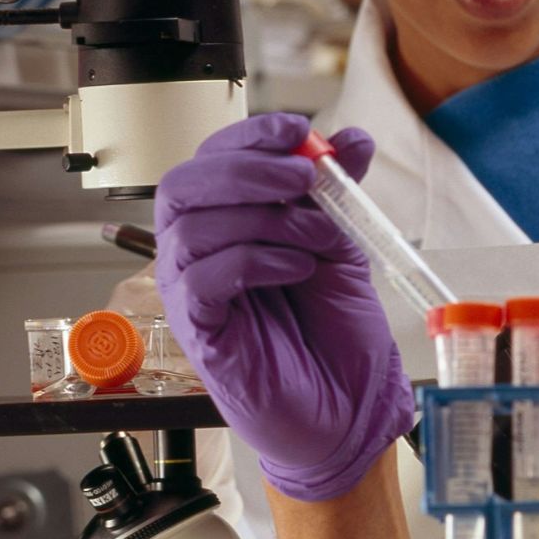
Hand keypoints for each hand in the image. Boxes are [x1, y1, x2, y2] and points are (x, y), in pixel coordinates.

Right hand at [155, 112, 410, 501]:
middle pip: (185, 185)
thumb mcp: (343, 248)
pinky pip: (202, 279)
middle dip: (247, 170)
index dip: (249, 136)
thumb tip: (353, 138)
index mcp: (227, 224)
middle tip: (304, 180)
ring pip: (193, 228)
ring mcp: (191, 292)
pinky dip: (254, 261)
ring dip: (266, 220)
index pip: (213, 159)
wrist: (349, 407)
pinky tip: (297, 268)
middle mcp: (198, 252)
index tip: (297, 131)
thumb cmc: (335, 332)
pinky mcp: (198, 332)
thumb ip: (339, 194)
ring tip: (320, 238)